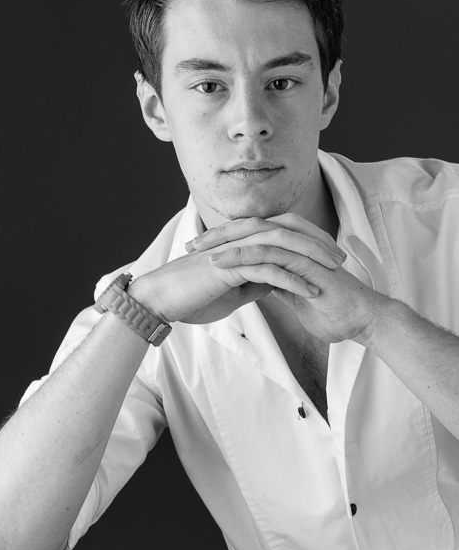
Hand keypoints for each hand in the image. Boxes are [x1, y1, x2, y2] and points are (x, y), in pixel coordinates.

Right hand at [129, 216, 345, 325]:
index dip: (310, 240)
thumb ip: (255, 280)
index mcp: (243, 241)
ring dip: (311, 257)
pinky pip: (268, 270)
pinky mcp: (229, 266)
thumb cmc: (194, 295)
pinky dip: (292, 280)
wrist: (163, 300)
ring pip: (282, 245)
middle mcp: (242, 239)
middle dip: (318, 242)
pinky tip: (311, 292)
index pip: (283, 231)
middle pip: (289, 230)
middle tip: (342, 259)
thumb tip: (276, 282)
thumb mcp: (234, 288)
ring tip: (334, 272)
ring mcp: (236, 250)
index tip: (331, 257)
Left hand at [188, 214, 386, 344]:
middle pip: (248, 228)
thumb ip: (279, 284)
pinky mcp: (304, 259)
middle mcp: (294, 242)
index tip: (199, 252)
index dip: (224, 242)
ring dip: (223, 242)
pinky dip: (241, 255)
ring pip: (254, 235)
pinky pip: (267, 252)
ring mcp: (300, 248)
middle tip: (190, 245)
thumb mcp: (295, 296)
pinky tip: (219, 262)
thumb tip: (261, 284)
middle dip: (217, 235)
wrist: (360, 321)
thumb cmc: (332, 311)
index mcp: (290, 247)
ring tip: (198, 251)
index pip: (251, 236)